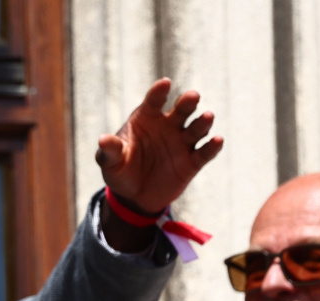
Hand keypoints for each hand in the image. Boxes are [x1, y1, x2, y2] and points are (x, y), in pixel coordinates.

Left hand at [98, 78, 222, 213]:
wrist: (133, 196)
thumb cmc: (120, 170)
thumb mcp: (110, 161)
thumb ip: (110, 150)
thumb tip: (102, 139)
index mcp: (147, 119)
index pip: (153, 102)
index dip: (159, 92)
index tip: (164, 84)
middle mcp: (168, 126)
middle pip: (181, 110)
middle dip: (187, 103)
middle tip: (193, 96)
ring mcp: (182, 143)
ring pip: (196, 129)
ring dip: (202, 122)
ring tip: (207, 117)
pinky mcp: (192, 162)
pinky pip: (205, 152)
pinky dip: (212, 147)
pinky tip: (217, 141)